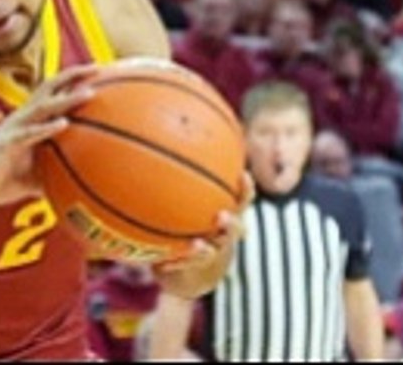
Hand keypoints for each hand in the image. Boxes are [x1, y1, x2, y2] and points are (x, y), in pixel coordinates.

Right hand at [0, 65, 98, 207]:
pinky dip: (47, 127)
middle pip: (50, 88)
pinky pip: (29, 133)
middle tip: (99, 68)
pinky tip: (64, 124)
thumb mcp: (32, 178)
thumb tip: (77, 186)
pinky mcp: (5, 143)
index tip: (100, 73)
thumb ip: (52, 174)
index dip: (74, 81)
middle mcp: (21, 118)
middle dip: (74, 76)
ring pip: (43, 107)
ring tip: (89, 92)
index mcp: (28, 122)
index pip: (53, 94)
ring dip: (67, 99)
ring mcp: (13, 129)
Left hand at [153, 172, 254, 300]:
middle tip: (221, 216)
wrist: (192, 263)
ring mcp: (213, 254)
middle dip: (230, 223)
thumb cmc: (189, 219)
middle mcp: (224, 234)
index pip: (241, 198)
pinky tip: (162, 262)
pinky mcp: (196, 269)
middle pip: (235, 229)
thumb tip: (158, 133)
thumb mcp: (188, 196)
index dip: (245, 188)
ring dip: (205, 249)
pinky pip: (187, 267)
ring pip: (213, 252)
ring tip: (197, 244)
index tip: (243, 175)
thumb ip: (178, 172)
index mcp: (227, 212)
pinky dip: (175, 264)